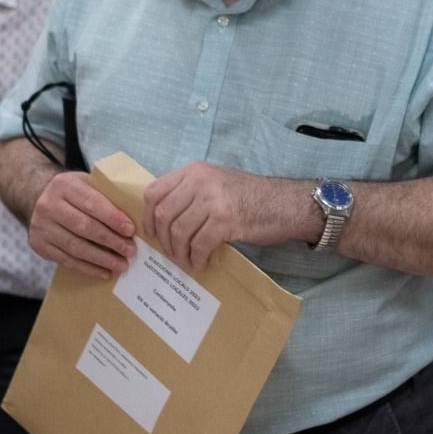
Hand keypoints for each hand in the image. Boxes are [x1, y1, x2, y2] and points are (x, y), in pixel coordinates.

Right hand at [27, 170, 136, 278]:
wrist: (39, 199)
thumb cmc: (74, 193)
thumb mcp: (87, 184)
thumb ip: (106, 195)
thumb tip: (137, 214)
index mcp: (64, 185)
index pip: (91, 203)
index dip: (112, 218)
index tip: (130, 230)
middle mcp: (49, 205)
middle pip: (83, 227)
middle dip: (110, 241)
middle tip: (130, 251)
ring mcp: (41, 226)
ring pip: (75, 246)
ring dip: (101, 258)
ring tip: (121, 265)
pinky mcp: (39, 244)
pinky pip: (66, 260)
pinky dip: (88, 268)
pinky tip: (104, 272)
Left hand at [143, 161, 283, 270]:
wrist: (284, 203)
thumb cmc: (251, 197)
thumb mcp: (216, 183)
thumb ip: (190, 192)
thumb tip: (163, 219)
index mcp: (194, 171)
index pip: (154, 191)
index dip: (147, 217)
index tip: (152, 233)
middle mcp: (200, 181)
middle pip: (163, 214)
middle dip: (163, 239)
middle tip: (171, 252)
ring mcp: (212, 199)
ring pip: (179, 231)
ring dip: (179, 252)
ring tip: (186, 260)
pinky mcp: (225, 219)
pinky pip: (199, 244)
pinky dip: (196, 258)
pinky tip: (200, 262)